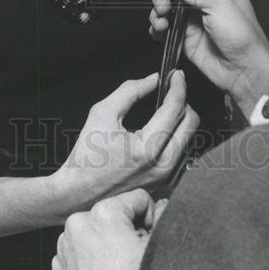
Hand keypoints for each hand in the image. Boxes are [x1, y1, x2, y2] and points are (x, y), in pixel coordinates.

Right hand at [47, 71, 198, 216]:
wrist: (76, 195)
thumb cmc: (86, 155)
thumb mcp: (102, 113)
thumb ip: (130, 91)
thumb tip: (154, 79)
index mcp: (147, 148)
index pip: (175, 108)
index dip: (178, 86)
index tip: (176, 74)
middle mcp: (162, 166)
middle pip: (192, 123)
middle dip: (184, 101)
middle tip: (171, 91)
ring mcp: (165, 179)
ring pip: (190, 139)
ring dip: (181, 120)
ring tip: (164, 110)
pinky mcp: (165, 186)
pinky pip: (182, 155)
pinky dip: (177, 138)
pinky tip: (162, 131)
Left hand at [52, 188, 168, 269]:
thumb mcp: (157, 246)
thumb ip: (163, 216)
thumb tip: (163, 205)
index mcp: (103, 213)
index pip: (138, 198)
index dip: (150, 216)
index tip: (149, 235)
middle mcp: (79, 223)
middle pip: (115, 213)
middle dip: (127, 228)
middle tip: (133, 252)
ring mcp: (66, 245)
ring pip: (97, 229)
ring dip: (108, 240)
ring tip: (118, 264)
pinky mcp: (60, 264)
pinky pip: (80, 247)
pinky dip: (92, 254)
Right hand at [149, 0, 268, 118]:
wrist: (243, 69)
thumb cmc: (242, 35)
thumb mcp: (218, 3)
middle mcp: (201, 0)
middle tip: (164, 5)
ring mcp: (191, 18)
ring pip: (164, 6)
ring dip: (156, 11)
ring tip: (162, 21)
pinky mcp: (184, 36)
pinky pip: (164, 27)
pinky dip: (156, 27)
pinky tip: (160, 30)